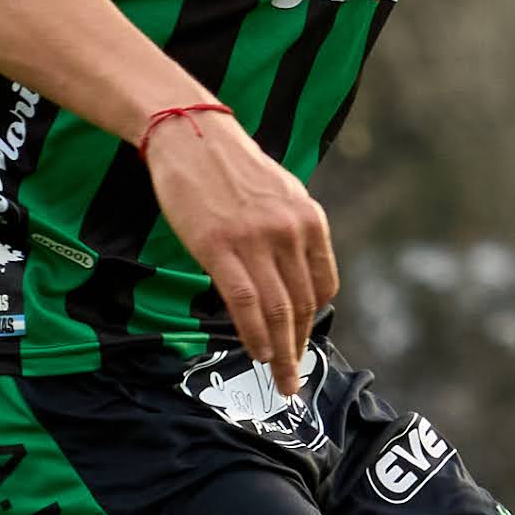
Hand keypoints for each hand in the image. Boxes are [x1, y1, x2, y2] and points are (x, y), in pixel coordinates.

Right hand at [141, 105, 335, 388]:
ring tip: (280, 379)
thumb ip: (293, 235)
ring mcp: (256, 241)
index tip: (302, 343)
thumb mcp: (281, 195)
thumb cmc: (231, 167)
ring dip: (281, 352)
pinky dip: (254, 334)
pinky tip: (257, 353)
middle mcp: (290, 232)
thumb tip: (294, 279)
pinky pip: (245, 303)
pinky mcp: (219, 248)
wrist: (191, 135)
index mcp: (310, 219)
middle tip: (294, 379)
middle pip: (303, 305)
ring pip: (278, 311)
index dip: (313, 322)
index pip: (323, 286)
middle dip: (300, 348)